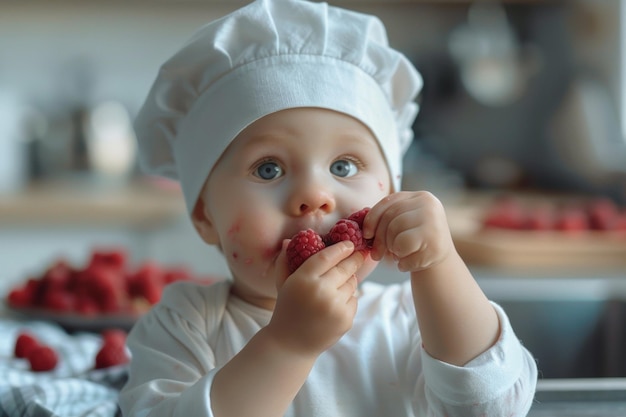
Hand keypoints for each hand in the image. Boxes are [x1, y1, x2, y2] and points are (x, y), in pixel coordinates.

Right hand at [266, 241, 363, 356]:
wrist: (291, 344)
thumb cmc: (287, 309)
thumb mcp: (283, 284)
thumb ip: (285, 260)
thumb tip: (290, 239)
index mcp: (303, 279)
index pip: (327, 256)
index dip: (340, 248)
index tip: (349, 244)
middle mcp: (321, 291)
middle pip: (345, 268)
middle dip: (354, 259)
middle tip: (359, 254)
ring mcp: (335, 307)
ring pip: (352, 284)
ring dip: (348, 281)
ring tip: (336, 286)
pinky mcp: (345, 319)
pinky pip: (354, 299)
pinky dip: (348, 298)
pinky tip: (334, 304)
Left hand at [363, 191, 454, 272]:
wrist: (441, 261)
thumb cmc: (415, 241)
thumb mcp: (404, 222)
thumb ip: (388, 218)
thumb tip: (363, 228)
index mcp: (420, 197)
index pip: (389, 202)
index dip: (372, 218)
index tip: (366, 234)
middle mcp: (429, 206)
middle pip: (391, 220)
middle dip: (380, 240)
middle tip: (377, 254)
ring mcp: (435, 225)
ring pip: (396, 236)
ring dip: (392, 250)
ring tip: (399, 254)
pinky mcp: (436, 245)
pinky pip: (405, 253)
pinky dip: (401, 262)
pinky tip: (407, 263)